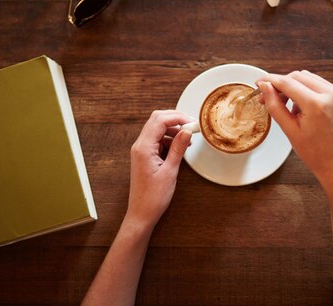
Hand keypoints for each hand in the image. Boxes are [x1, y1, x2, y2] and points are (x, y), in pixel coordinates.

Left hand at [125, 110, 192, 228]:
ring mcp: (141, 150)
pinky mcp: (145, 156)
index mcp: (143, 147)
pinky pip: (157, 140)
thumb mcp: (170, 171)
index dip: (177, 118)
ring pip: (157, 129)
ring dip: (173, 130)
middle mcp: (140, 146)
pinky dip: (170, 140)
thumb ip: (178, 148)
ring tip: (188, 140)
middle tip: (191, 126)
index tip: (192, 123)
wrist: (141, 214)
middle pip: (157, 120)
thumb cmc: (153, 197)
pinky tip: (180, 148)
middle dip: (175, 120)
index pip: (160, 121)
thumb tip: (186, 131)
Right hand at [257, 71, 332, 193]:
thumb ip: (275, 105)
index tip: (258, 82)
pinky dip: (304, 89)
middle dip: (280, 84)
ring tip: (284, 104)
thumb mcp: (289, 130)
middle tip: (267, 96)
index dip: (270, 80)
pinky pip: (317, 83)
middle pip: (297, 76)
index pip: (287, 82)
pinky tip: (298, 105)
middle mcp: (331, 94)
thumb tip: (264, 87)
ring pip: (307, 77)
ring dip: (292, 85)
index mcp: (317, 104)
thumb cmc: (315, 152)